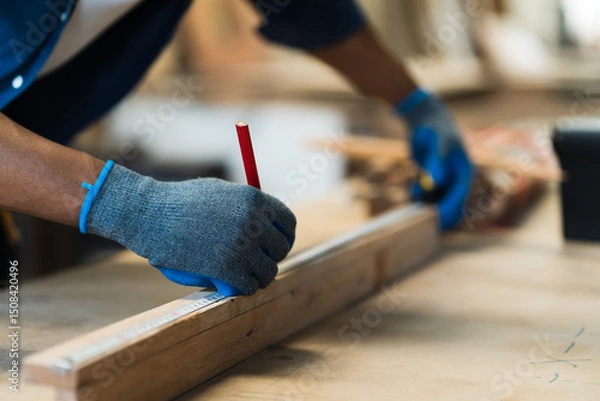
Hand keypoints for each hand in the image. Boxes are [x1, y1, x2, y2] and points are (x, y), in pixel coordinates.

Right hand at [79, 161, 295, 295]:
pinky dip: (242, 290)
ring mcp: (242, 247)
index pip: (288, 223)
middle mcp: (254, 222)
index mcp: (254, 200)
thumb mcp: (219, 192)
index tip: (276, 246)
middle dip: (271, 258)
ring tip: (246, 277)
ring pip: (268, 272)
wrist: (149, 215)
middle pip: (280, 249)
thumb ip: (244, 205)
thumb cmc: (179, 202)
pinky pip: (248, 287)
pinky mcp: (227, 269)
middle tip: (257, 263)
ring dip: (259, 278)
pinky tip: (232, 286)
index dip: (285, 237)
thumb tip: (265, 220)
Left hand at [396, 89, 472, 229]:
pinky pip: (428, 196)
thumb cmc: (433, 128)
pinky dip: (420, 197)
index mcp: (466, 173)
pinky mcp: (434, 180)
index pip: (459, 201)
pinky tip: (414, 186)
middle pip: (450, 206)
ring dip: (426, 203)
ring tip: (415, 187)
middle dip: (435, 212)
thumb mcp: (435, 143)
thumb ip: (436, 162)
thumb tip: (437, 183)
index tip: (433, 222)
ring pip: (437, 202)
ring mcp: (446, 181)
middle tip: (418, 217)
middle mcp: (458, 180)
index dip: (446, 213)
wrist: (425, 119)